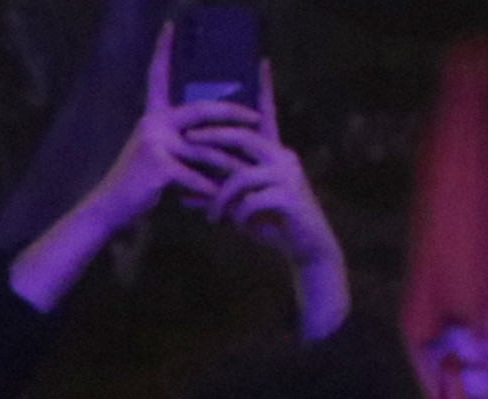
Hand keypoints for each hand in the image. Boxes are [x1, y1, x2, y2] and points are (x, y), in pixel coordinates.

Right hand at [13, 27, 227, 306]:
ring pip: (204, 148)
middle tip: (257, 115)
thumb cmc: (136, 184)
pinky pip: (194, 175)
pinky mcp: (159, 166)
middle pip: (202, 110)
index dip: (163, 50)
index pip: (158, 75)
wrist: (110, 209)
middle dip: (233, 113)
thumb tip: (209, 135)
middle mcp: (153, 122)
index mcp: (152, 115)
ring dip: (228, 162)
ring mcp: (155, 143)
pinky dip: (208, 189)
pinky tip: (220, 197)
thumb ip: (179, 140)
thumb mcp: (157, 154)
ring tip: (249, 167)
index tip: (169, 25)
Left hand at [196, 71, 352, 337]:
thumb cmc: (272, 225)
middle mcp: (283, 157)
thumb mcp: (240, 209)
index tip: (262, 62)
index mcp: (274, 153)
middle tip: (187, 141)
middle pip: (243, 136)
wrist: (306, 248)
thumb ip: (216, 197)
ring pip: (240, 176)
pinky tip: (235, 225)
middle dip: (211, 138)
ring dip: (220, 198)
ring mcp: (287, 175)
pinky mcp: (289, 197)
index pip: (266, 116)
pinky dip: (237, 214)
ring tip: (212, 216)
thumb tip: (181, 195)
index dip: (264, 89)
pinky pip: (250, 200)